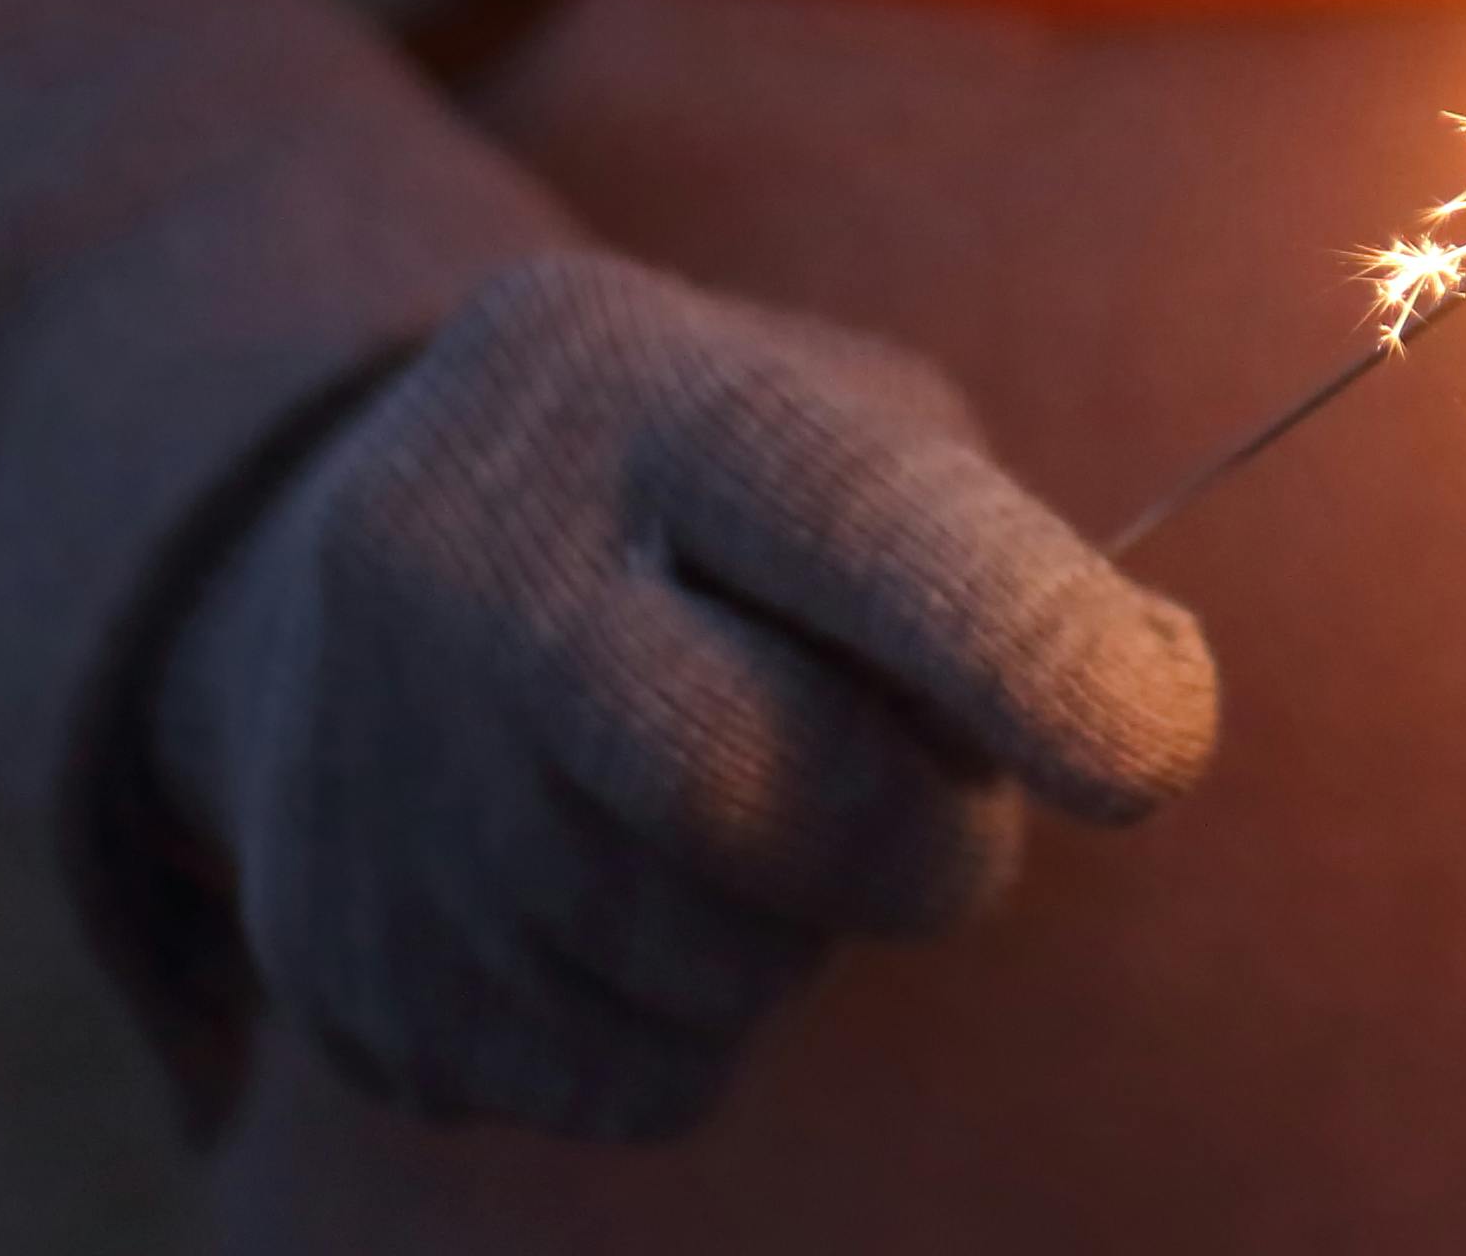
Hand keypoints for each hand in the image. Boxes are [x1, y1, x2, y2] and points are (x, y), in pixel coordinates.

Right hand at [151, 250, 1217, 1138]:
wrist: (311, 562)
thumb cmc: (688, 494)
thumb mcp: (823, 418)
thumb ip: (987, 550)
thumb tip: (1131, 711)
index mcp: (634, 387)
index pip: (849, 518)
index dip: (1018, 643)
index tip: (1154, 743)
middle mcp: (468, 558)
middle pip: (757, 791)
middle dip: (925, 848)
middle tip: (950, 823)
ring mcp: (377, 769)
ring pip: (716, 968)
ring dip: (803, 930)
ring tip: (733, 813)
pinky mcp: (350, 960)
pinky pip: (640, 1078)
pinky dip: (702, 1022)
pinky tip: (626, 896)